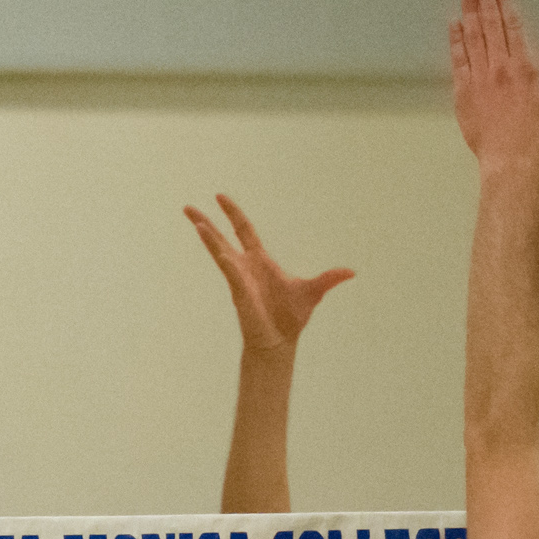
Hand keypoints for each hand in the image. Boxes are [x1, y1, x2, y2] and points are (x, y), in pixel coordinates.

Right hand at [184, 195, 352, 354]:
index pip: (243, 230)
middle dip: (206, 222)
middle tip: (188, 208)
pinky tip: (220, 252)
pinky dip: (225, 261)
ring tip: (196, 222)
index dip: (233, 214)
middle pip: (222, 238)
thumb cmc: (291, 317)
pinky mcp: (240, 292)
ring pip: (220, 252)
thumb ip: (328, 279)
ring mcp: (240, 278)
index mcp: (260, 261)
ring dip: (209, 238)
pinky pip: (231, 273)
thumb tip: (351, 272)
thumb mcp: (313, 292)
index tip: (219, 197)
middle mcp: (245, 266)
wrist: (281, 341)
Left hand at [451, 0, 538, 166]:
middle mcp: (500, 65)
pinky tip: (454, 22)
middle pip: (490, 22)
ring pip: (472, 35)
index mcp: (524, 66)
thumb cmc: (537, 132)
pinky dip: (455, 38)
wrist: (510, 158)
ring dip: (468, 9)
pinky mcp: (463, 90)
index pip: (512, 23)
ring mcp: (479, 76)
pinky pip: (458, 58)